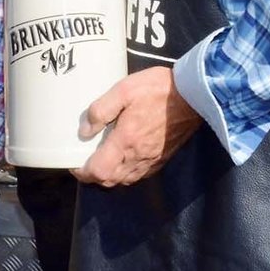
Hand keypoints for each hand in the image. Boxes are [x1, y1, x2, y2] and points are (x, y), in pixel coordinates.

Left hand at [70, 66, 203, 186]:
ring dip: (110, 175)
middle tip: (85, 161)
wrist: (195, 94)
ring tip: (102, 160)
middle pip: (110, 180)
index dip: (83, 172)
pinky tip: (124, 159)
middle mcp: (138, 157)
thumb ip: (100, 110)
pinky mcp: (163, 158)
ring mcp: (152, 160)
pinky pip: (140, 174)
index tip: (74, 163)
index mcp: (126, 142)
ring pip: (125, 180)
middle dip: (94, 176)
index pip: (99, 171)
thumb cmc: (157, 89)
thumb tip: (84, 131)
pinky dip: (126, 173)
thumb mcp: (123, 90)